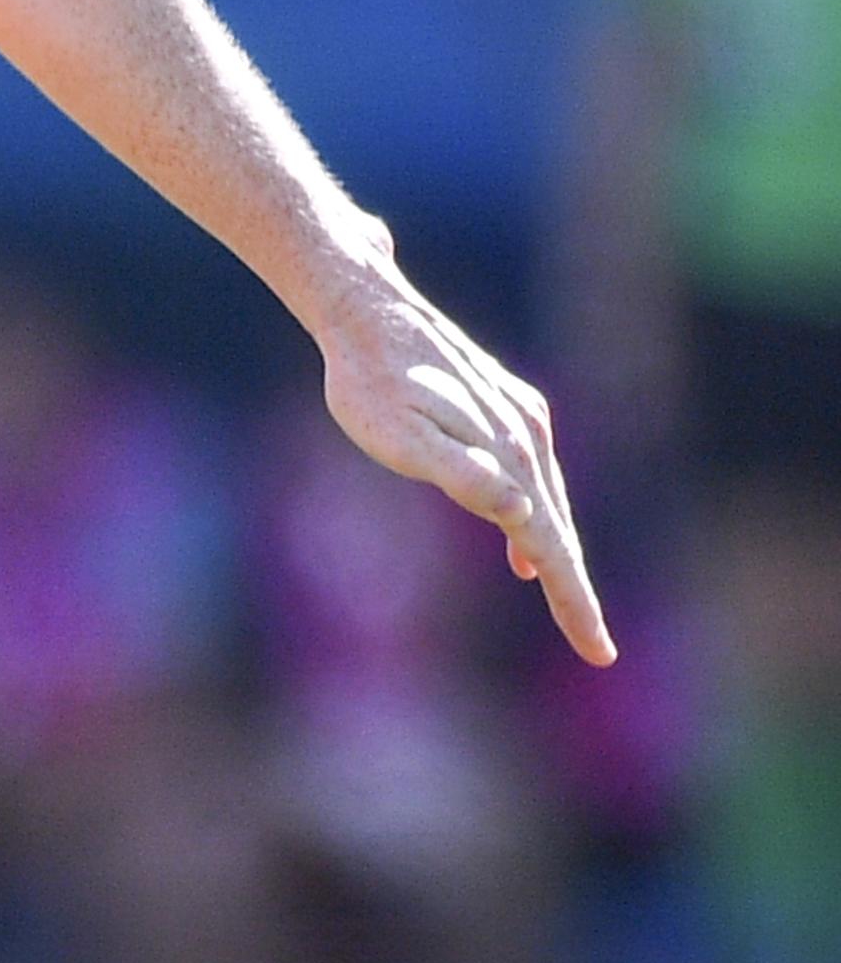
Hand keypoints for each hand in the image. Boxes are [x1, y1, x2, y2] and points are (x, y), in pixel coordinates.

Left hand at [314, 265, 614, 667]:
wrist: (364, 310)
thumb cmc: (369, 384)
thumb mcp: (402, 438)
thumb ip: (459, 474)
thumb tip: (518, 512)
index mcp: (507, 454)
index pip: (550, 543)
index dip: (574, 600)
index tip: (599, 652)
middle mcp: (527, 435)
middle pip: (558, 527)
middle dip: (576, 589)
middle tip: (596, 646)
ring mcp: (520, 417)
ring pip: (547, 499)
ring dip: (555, 552)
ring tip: (562, 601)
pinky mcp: (504, 404)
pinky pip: (531, 473)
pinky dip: (533, 514)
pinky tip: (519, 544)